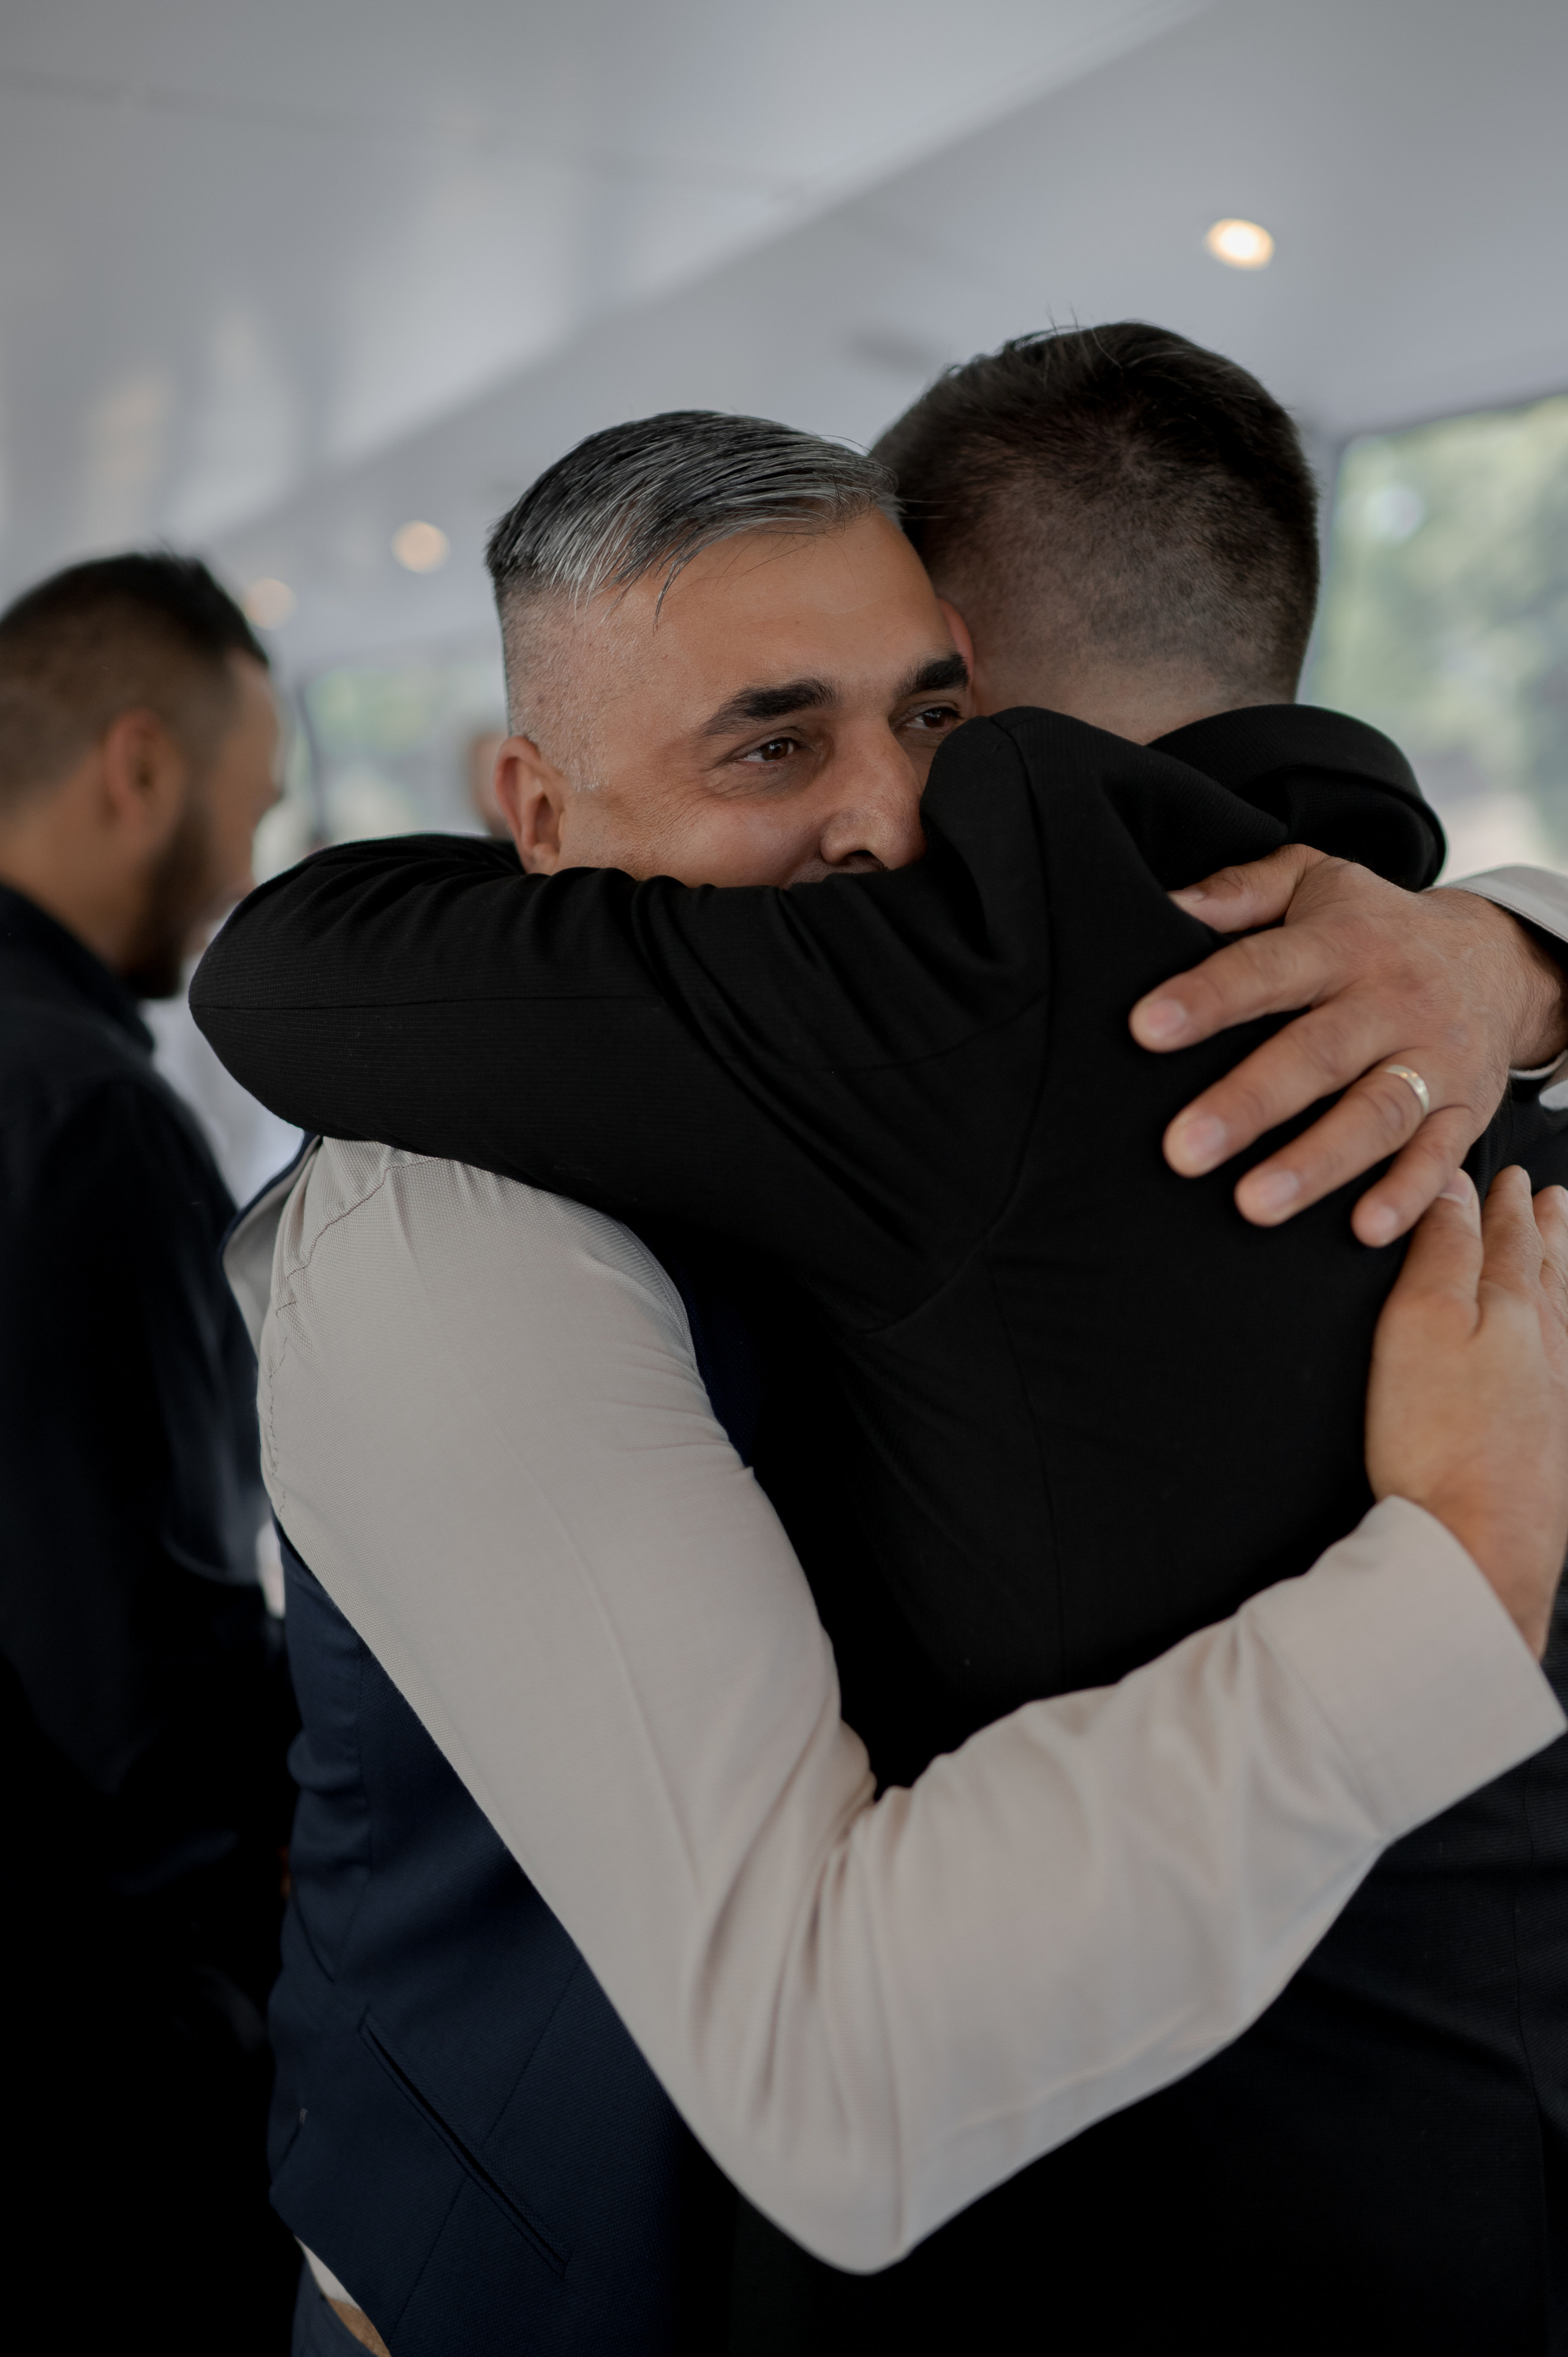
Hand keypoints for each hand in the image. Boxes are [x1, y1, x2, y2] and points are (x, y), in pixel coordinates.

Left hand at [1129, 845, 1567, 1245]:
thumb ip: (1242, 890)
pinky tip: (1363, 1230)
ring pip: (1375, 1115)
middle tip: (1183, 1149)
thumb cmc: (1376, 926)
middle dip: (1250, 1103)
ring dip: (1316, 1164)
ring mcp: (1434, 1060)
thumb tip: (1167, 903)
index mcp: (1344, 942)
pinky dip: (1406, 1196)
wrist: (1499, 958)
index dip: (1209, 997)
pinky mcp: (1466, 1110)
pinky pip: (1439, 1157)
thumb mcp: (1317, 882)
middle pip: (1318, 1055)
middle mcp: (1392, 1001)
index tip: (1146, 1027)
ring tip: (1255, 1204)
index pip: (1267, 969)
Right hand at [1366, 1168, 1567, 1655]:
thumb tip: (1451, 1192)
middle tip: (1549, 1201)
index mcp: (1514, 1310)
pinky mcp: (1554, 1446)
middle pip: (1549, 1273)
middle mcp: (1548, 1349)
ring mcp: (1558, 1399)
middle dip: (1544, 1232)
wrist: (1480, 1547)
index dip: (1502, 1205)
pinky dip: (1567, 1336)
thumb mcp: (1420, 1324)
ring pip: (1566, 1316)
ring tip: (1563, 1251)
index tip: (1507, 1178)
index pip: (1508, 1240)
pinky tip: (1561, 1348)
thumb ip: (1440, 1254)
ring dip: (1563, 1275)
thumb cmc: (1442, 1445)